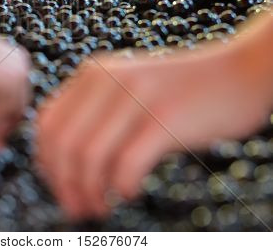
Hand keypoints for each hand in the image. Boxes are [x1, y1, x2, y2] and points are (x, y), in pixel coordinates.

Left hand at [36, 37, 271, 219]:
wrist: (235, 72)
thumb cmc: (177, 92)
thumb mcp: (127, 89)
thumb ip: (96, 113)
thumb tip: (65, 166)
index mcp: (93, 74)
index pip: (47, 124)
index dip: (46, 163)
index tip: (60, 188)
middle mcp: (107, 81)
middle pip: (63, 144)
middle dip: (63, 185)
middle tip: (77, 209)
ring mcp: (136, 97)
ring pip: (89, 157)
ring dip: (88, 192)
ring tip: (99, 208)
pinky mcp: (164, 118)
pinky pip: (126, 164)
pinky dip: (121, 187)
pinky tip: (129, 193)